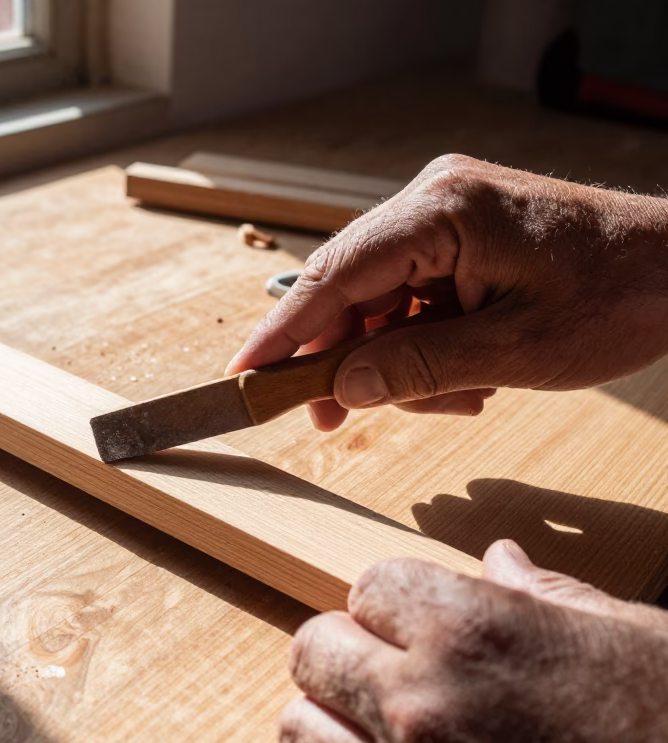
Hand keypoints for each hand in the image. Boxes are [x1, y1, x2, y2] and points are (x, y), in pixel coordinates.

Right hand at [228, 154, 667, 429]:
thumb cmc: (621, 296)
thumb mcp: (515, 349)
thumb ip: (418, 368)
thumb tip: (339, 388)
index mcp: (443, 212)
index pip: (336, 274)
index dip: (284, 331)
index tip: (244, 375)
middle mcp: (434, 202)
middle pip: (349, 289)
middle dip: (341, 358)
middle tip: (329, 418)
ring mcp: (446, 218)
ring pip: (379, 303)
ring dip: (396, 361)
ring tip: (454, 396)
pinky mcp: (459, 239)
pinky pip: (412, 301)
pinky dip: (424, 346)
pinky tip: (465, 377)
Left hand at [280, 541, 667, 742]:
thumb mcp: (636, 642)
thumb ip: (550, 596)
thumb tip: (499, 560)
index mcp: (473, 633)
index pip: (370, 586)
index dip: (396, 601)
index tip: (418, 620)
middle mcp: (422, 708)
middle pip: (313, 651)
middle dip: (346, 650)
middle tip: (387, 667)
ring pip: (300, 733)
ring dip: (332, 723)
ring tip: (379, 730)